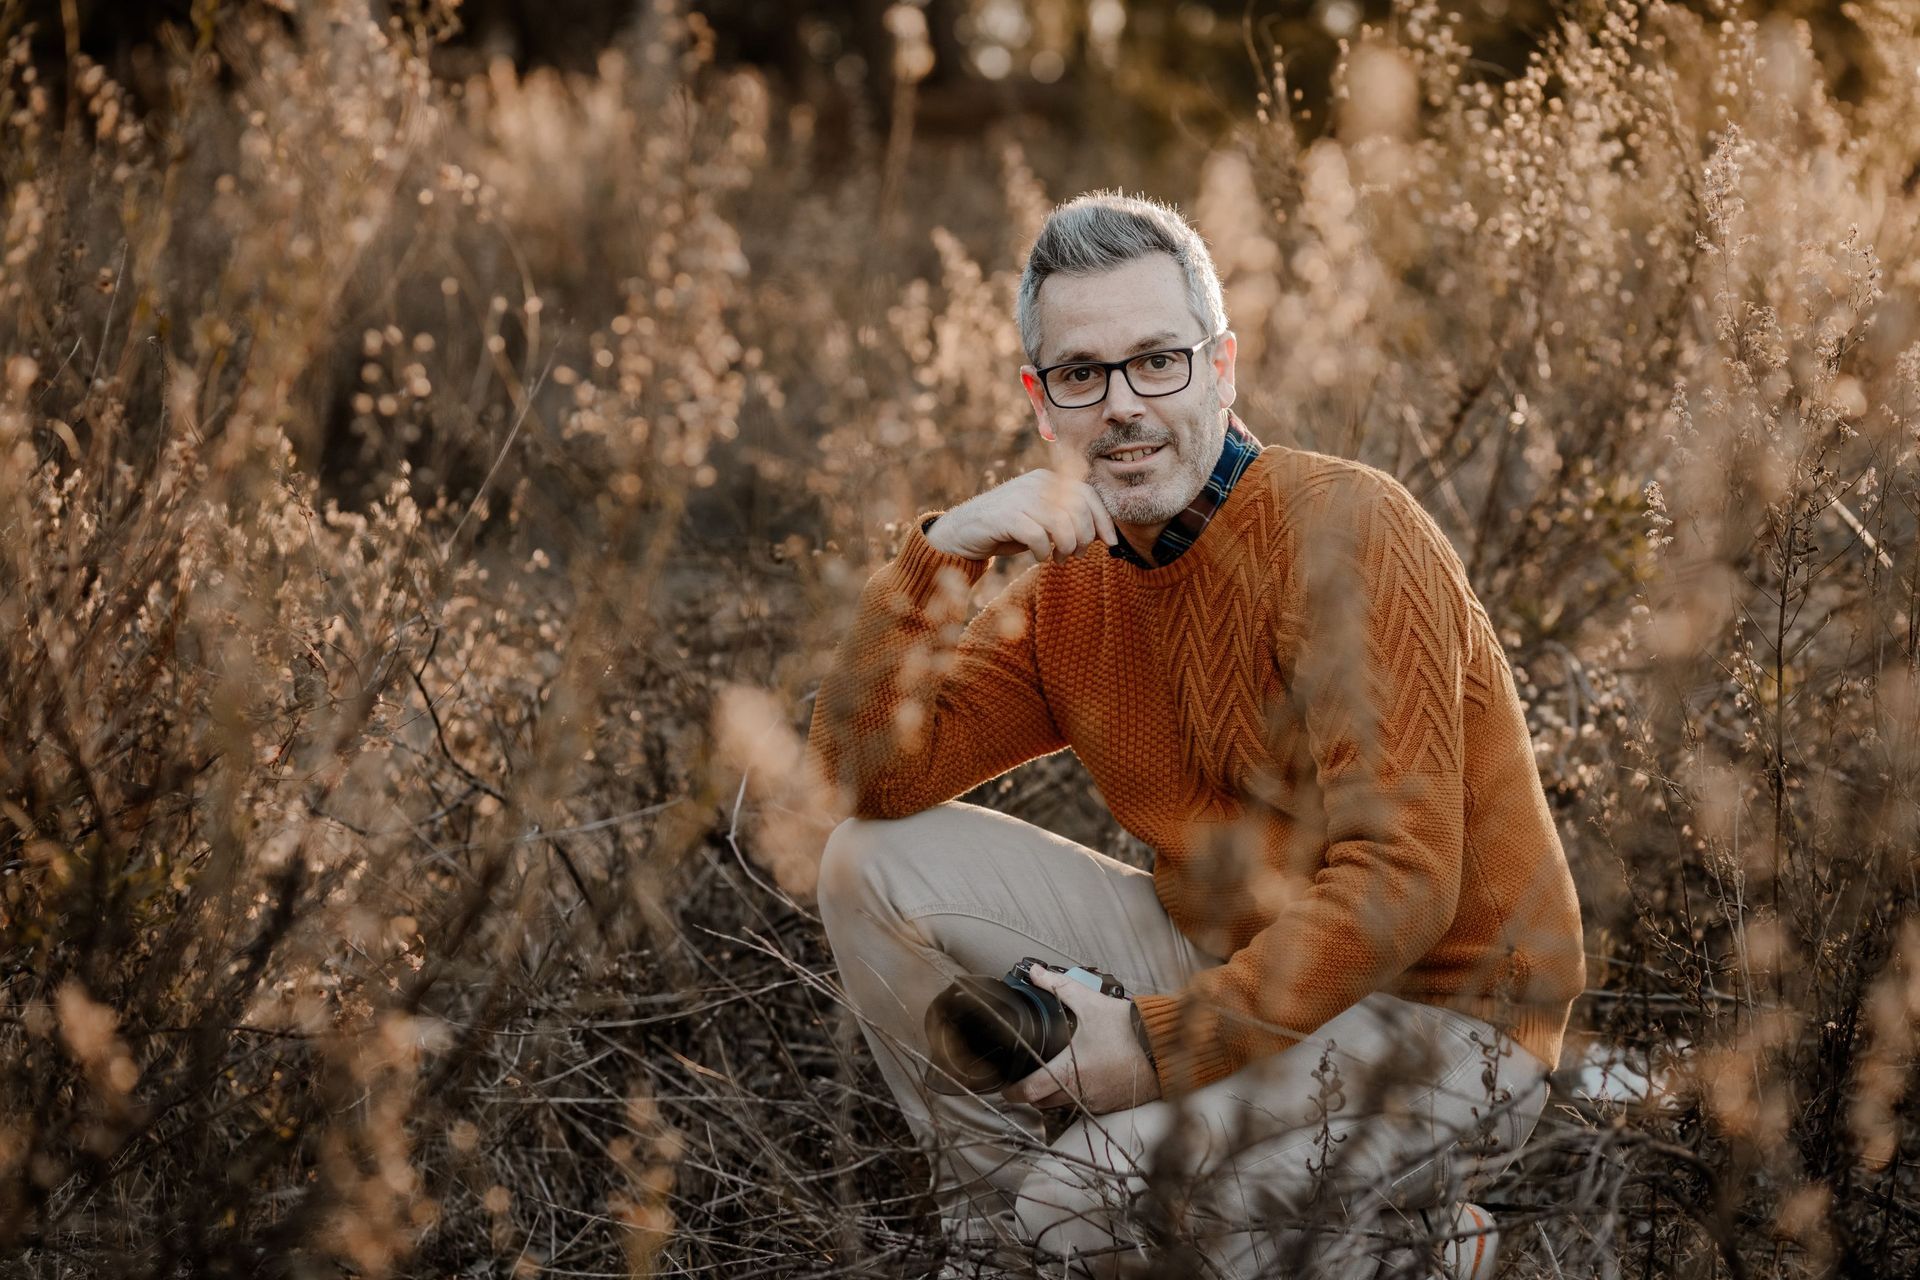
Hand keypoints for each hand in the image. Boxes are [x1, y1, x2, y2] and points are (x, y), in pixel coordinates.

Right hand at [924, 468, 1119, 563]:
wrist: (962, 532)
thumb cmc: (1008, 529)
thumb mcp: (1043, 520)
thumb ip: (1069, 520)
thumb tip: (1105, 534)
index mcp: (1048, 480)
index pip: (1089, 495)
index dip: (1104, 520)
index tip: (1111, 543)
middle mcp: (1037, 483)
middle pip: (1079, 511)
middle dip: (1084, 539)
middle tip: (1074, 555)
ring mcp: (1021, 498)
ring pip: (1062, 524)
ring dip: (1066, 548)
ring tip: (1057, 558)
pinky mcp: (1006, 516)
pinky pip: (1039, 537)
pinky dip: (1044, 552)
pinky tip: (1039, 556)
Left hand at [1000, 967, 1161, 1115]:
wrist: (1164, 1046)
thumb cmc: (1127, 1029)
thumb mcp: (1089, 1003)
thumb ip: (1058, 986)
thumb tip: (1034, 972)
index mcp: (1068, 1071)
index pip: (1028, 1092)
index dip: (1011, 1090)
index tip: (1005, 1085)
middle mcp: (1080, 1092)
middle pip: (1042, 1103)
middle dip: (1031, 1092)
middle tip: (1026, 1076)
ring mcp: (1097, 1102)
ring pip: (1064, 1105)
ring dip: (1054, 1094)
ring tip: (1052, 1074)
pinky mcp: (1112, 1104)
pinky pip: (1087, 1105)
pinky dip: (1078, 1094)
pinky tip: (1082, 1076)